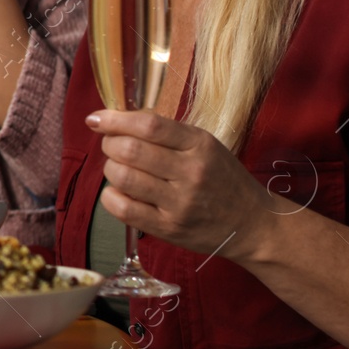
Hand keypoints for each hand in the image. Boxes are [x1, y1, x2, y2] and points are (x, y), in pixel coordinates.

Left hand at [88, 109, 275, 259]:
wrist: (252, 224)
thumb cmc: (222, 179)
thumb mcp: (205, 146)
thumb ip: (167, 134)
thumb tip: (118, 121)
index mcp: (200, 144)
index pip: (148, 125)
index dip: (114, 119)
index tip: (96, 119)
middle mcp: (190, 172)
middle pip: (130, 150)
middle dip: (109, 144)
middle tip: (111, 146)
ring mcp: (179, 203)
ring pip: (123, 177)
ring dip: (110, 169)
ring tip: (118, 168)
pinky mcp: (169, 229)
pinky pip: (124, 209)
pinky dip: (111, 197)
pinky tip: (117, 192)